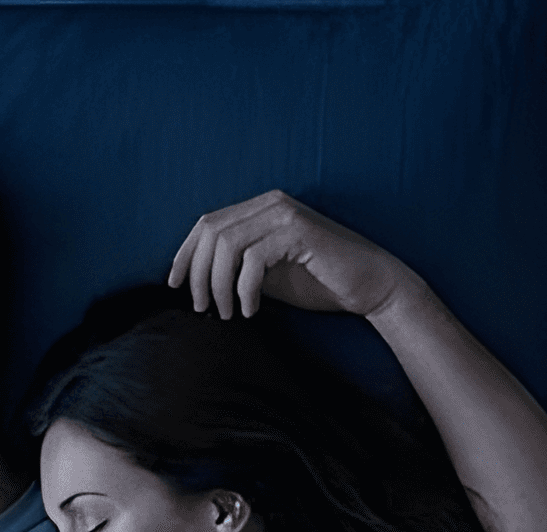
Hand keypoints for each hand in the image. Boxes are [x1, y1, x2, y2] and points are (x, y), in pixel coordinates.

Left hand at [169, 190, 412, 321]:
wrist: (372, 288)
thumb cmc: (322, 283)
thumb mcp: (269, 275)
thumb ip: (238, 267)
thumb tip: (197, 280)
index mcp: (261, 208)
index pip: (207, 223)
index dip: (184, 253)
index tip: (174, 285)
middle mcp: (271, 203)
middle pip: (211, 231)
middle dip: (197, 273)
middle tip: (200, 308)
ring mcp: (285, 214)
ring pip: (227, 244)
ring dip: (218, 284)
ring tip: (225, 313)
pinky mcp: (299, 232)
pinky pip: (253, 259)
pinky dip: (244, 289)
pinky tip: (250, 311)